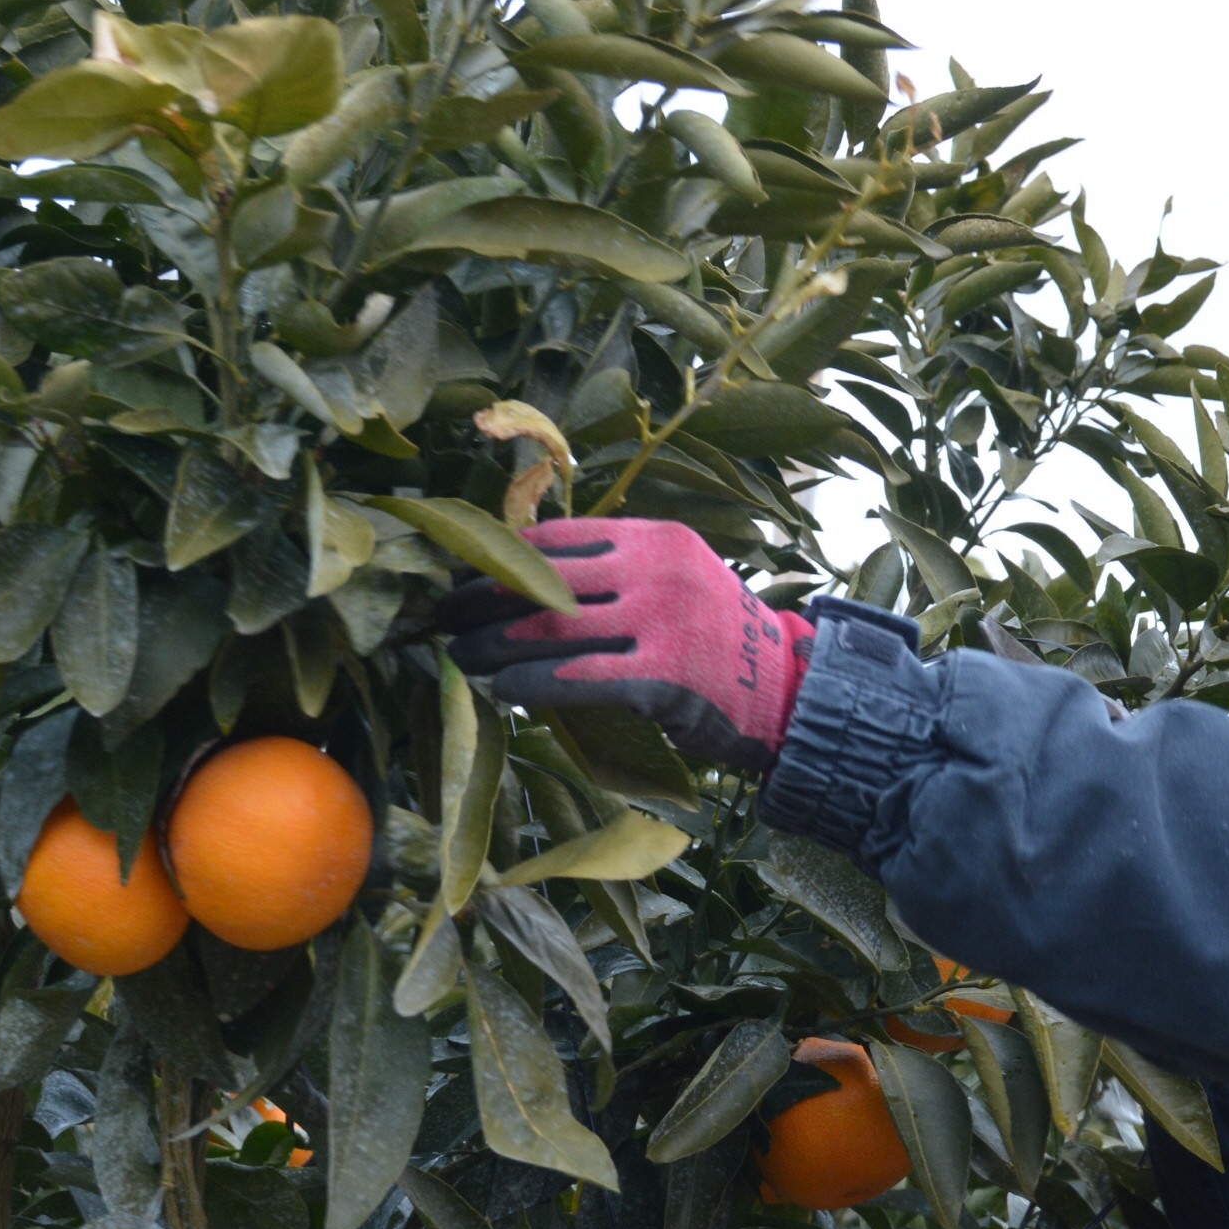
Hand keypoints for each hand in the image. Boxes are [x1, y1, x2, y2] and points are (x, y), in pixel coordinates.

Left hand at [436, 516, 815, 775]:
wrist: (786, 691)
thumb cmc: (719, 640)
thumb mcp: (679, 577)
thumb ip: (619, 568)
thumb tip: (529, 573)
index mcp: (655, 538)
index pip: (557, 538)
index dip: (500, 558)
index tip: (464, 575)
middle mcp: (656, 570)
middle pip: (544, 581)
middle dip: (482, 601)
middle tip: (442, 619)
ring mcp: (660, 622)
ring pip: (551, 630)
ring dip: (492, 646)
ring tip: (459, 658)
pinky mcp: (660, 678)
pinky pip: (576, 678)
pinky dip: (530, 684)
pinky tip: (500, 690)